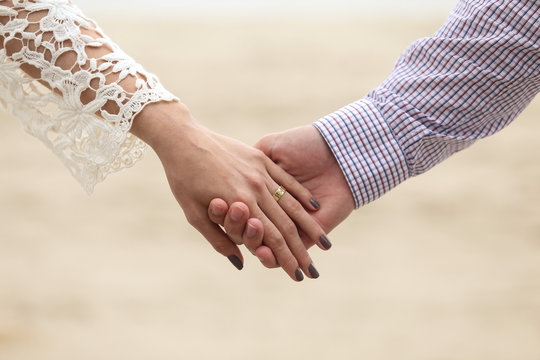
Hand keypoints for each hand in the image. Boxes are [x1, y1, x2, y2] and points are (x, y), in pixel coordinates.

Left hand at [131, 102, 326, 280]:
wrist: (182, 137)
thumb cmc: (182, 178)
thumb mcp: (193, 213)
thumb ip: (218, 239)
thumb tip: (241, 263)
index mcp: (239, 204)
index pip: (270, 240)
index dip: (285, 260)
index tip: (298, 277)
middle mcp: (254, 189)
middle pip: (285, 226)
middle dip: (301, 251)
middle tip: (314, 271)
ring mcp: (260, 172)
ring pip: (291, 204)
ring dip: (309, 226)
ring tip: (325, 243)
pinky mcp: (260, 158)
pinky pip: (285, 180)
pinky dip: (301, 195)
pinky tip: (314, 207)